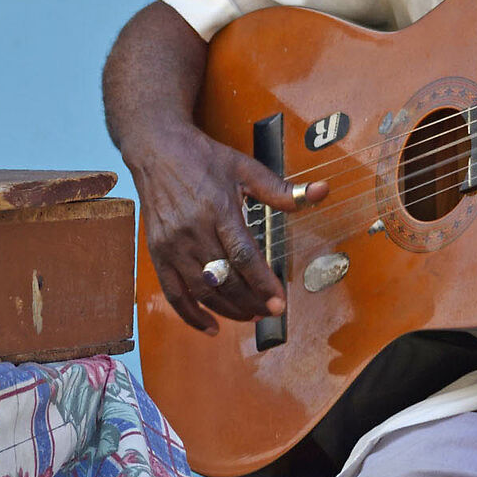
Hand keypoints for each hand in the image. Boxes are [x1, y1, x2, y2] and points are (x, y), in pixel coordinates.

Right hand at [127, 121, 326, 330]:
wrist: (155, 149)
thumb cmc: (202, 157)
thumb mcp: (244, 167)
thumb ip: (281, 189)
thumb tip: (321, 191)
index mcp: (217, 209)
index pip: (243, 257)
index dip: (263, 284)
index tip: (280, 303)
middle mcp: (192, 230)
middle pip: (224, 279)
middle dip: (250, 301)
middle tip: (270, 312)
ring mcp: (172, 244)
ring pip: (202, 290)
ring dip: (228, 310)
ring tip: (251, 316)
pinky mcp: (157, 252)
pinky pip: (173, 293)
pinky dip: (191, 315)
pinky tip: (211, 326)